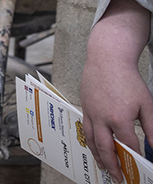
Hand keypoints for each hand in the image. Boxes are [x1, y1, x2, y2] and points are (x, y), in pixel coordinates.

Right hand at [82, 22, 152, 177]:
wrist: (107, 59)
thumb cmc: (127, 79)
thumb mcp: (147, 104)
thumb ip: (152, 128)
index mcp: (119, 118)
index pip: (128, 145)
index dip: (135, 159)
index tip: (140, 168)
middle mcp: (102, 118)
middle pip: (105, 148)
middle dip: (112, 166)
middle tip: (118, 177)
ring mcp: (90, 113)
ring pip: (91, 140)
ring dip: (98, 156)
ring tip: (104, 167)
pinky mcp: (84, 106)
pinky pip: (86, 129)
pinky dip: (90, 141)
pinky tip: (95, 145)